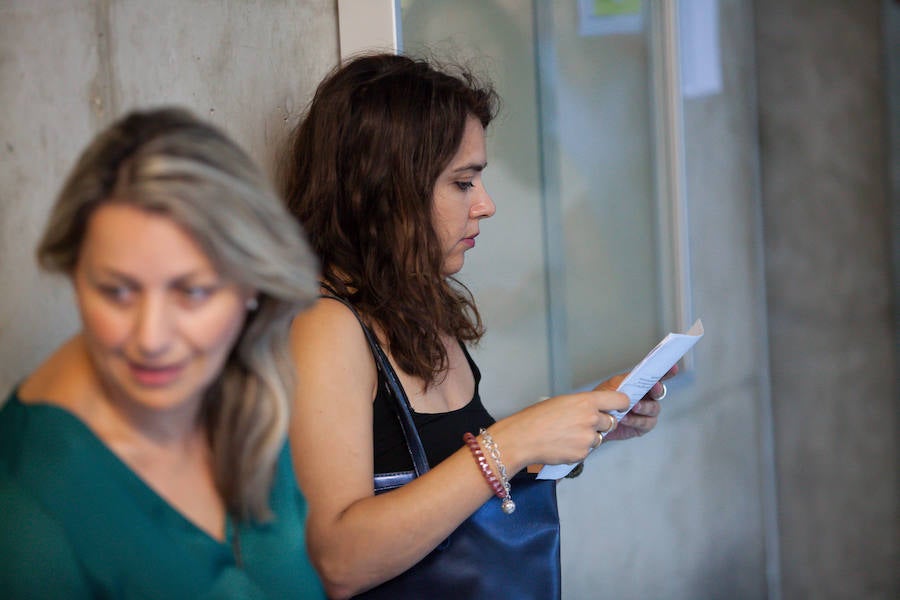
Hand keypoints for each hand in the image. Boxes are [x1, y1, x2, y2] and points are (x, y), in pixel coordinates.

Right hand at [492, 388, 630, 468]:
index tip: (620, 406)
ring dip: (589, 438)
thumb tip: (594, 410)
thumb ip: (583, 405)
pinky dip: (579, 449)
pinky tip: (564, 445)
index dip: (621, 404)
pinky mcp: (583, 454)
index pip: (619, 400)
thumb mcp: (562, 402)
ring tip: (568, 435)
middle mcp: (591, 419)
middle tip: (584, 424)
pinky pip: (588, 451)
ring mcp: (588, 438)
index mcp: (586, 401)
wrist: (523, 438)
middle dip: (602, 424)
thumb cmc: (536, 418)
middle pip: (612, 422)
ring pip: (599, 438)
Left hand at [597, 364, 677, 441]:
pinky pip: (646, 423)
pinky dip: (636, 420)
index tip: (673, 367)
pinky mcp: (643, 426)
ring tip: (633, 406)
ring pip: (654, 408)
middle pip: (659, 392)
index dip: (667, 371)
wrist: (594, 419)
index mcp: (641, 384)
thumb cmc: (603, 399)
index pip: (657, 376)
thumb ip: (627, 380)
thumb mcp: (613, 385)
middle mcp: (647, 397)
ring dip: (644, 407)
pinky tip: (626, 419)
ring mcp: (646, 412)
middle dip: (657, 389)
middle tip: (653, 387)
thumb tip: (638, 376)